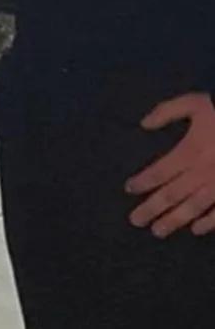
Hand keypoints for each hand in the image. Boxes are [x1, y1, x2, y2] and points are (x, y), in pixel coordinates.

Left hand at [125, 92, 214, 237]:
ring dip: (175, 220)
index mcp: (191, 150)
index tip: (128, 189)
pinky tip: (195, 230)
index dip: (143, 181)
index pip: (161, 170)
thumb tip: (144, 124)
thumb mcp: (194, 103)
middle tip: (135, 220)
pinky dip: (209, 223)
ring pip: (194, 207)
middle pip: (173, 194)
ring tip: (157, 231)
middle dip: (152, 208)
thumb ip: (167, 111)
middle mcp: (204, 172)